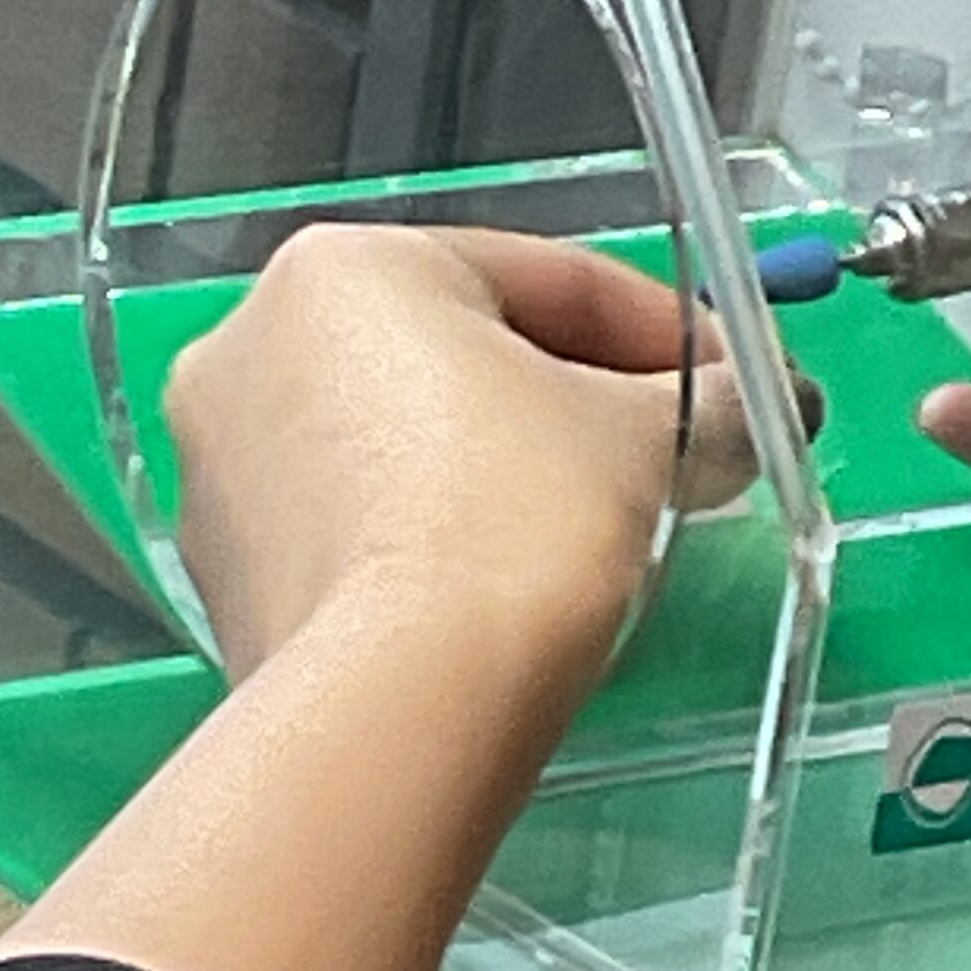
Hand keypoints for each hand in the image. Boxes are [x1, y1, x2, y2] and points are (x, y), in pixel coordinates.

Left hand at [165, 224, 754, 683]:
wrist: (401, 705)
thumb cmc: (512, 528)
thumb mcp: (645, 439)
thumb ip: (711, 404)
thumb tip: (749, 408)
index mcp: (350, 266)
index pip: (550, 278)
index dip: (669, 332)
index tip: (741, 384)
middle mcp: (257, 338)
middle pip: (467, 350)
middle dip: (582, 400)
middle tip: (679, 455)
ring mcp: (222, 459)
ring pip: (406, 439)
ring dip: (507, 467)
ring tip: (604, 529)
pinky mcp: (222, 566)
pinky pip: (361, 518)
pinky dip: (436, 534)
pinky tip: (509, 585)